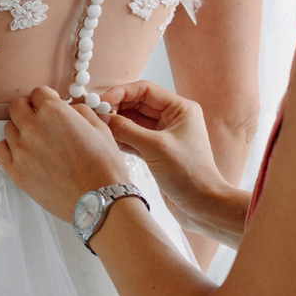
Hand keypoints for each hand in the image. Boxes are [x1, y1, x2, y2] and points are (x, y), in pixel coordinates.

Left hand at [0, 86, 132, 221]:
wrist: (98, 200)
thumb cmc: (103, 166)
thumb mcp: (100, 128)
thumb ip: (79, 111)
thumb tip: (67, 109)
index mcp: (54, 112)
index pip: (38, 93)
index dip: (46, 99)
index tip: (50, 106)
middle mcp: (33, 127)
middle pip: (17, 106)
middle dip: (28, 109)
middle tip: (39, 120)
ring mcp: (20, 150)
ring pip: (8, 127)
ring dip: (20, 130)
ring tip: (35, 142)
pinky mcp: (15, 171)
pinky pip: (0, 149)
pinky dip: (9, 148)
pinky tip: (22, 153)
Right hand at [97, 81, 228, 218]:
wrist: (202, 206)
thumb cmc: (189, 174)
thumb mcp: (155, 147)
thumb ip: (126, 129)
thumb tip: (102, 117)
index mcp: (180, 109)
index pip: (145, 90)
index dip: (120, 93)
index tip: (99, 101)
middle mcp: (173, 118)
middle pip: (137, 104)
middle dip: (115, 107)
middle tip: (93, 112)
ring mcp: (164, 135)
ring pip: (134, 122)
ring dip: (116, 123)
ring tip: (95, 124)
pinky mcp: (157, 152)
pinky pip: (134, 138)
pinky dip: (120, 138)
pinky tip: (105, 138)